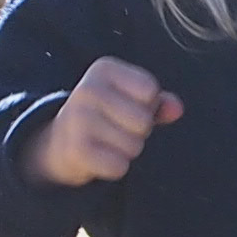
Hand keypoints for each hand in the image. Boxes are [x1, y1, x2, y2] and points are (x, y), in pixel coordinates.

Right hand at [18, 57, 180, 188]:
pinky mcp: (76, 150)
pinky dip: (115, 168)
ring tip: (106, 142)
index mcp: (104, 69)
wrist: (60, 141)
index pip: (149, 90)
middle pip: (144, 120)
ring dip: (127, 150)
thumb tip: (177, 109)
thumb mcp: (131, 99)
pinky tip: (100, 157)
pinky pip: (119, 167)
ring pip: (134, 146)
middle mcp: (87, 89)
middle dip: (138, 131)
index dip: (148, 104)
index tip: (126, 106)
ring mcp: (79, 119)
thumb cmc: (105, 115)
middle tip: (116, 128)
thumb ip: (159, 102)